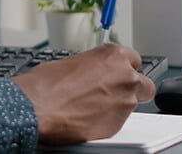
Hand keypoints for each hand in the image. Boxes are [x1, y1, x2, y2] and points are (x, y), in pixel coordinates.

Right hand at [12, 43, 155, 143]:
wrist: (37, 107)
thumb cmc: (46, 84)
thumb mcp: (70, 62)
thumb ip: (92, 66)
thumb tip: (93, 72)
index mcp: (114, 56)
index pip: (135, 59)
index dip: (124, 68)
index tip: (116, 73)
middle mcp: (125, 77)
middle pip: (144, 84)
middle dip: (131, 88)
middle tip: (111, 92)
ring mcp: (125, 102)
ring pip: (132, 104)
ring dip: (118, 104)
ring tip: (92, 106)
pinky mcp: (118, 125)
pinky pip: (119, 121)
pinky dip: (108, 120)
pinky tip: (89, 117)